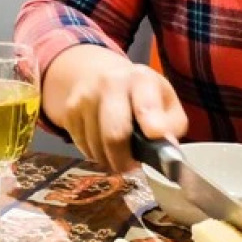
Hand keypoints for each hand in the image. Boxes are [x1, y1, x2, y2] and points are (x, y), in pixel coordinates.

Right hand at [42, 45, 186, 172]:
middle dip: (124, 159)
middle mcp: (110, 84)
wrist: (98, 74)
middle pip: (114, 134)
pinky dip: (95, 153)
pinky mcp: (69, 111)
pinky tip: (103, 144)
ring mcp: (85, 97)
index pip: (145, 105)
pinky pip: (83, 147)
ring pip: (96, 147)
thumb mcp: (165, 102)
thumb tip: (168, 153)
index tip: (156, 137)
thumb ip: (172, 126)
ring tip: (118, 153)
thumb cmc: (141, 95)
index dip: (153, 124)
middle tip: (131, 167)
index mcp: (141, 80)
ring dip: (109, 159)